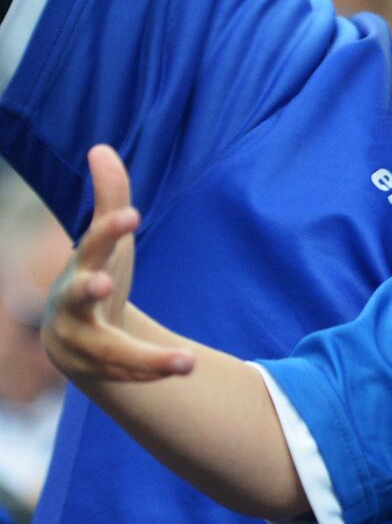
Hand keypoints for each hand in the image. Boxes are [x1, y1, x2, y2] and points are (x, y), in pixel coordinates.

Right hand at [42, 145, 193, 382]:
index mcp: (81, 267)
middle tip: (102, 283)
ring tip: (187, 362)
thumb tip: (101, 148)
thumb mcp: (106, 242)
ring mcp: (79, 340)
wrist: (71, 336)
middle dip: (88, 290)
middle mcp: (72, 304)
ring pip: (109, 351)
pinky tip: (182, 367)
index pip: (92, 244)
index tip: (132, 215)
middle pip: (77, 297)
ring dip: (147, 360)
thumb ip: (108, 199)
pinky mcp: (95, 370)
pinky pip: (124, 375)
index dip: (109, 229)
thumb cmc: (94, 274)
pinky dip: (151, 372)